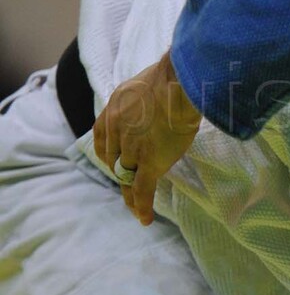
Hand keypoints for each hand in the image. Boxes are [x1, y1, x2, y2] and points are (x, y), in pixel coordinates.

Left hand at [93, 50, 200, 224]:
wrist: (180, 82)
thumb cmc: (173, 76)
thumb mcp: (147, 83)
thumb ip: (146, 98)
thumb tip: (164, 98)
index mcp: (114, 110)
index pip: (104, 140)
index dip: (110, 154)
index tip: (119, 161)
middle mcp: (117, 131)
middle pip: (116, 160)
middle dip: (122, 173)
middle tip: (131, 184)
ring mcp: (132, 148)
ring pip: (128, 177)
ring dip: (131, 195)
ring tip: (137, 209)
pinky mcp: (149, 163)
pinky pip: (142, 189)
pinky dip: (142, 206)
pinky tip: (145, 219)